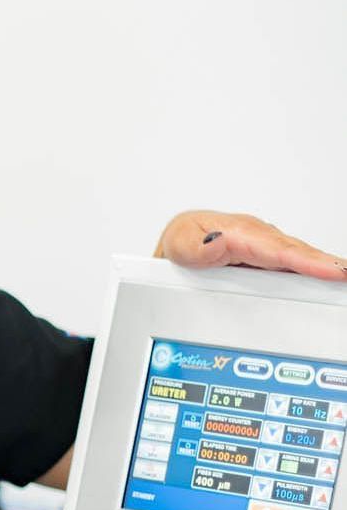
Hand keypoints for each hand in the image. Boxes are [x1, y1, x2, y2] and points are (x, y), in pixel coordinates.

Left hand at [155, 210, 346, 281]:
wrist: (179, 243)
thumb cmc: (183, 239)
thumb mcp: (180, 244)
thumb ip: (195, 248)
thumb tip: (215, 244)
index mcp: (239, 232)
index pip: (277, 250)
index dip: (306, 261)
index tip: (330, 270)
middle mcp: (257, 238)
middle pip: (296, 254)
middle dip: (326, 264)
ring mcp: (264, 248)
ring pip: (298, 258)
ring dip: (324, 267)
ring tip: (344, 276)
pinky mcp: (266, 258)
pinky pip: (293, 264)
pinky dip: (313, 269)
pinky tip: (330, 277)